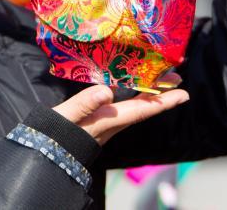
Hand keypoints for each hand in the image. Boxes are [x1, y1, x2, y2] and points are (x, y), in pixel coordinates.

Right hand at [53, 85, 188, 145]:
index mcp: (108, 120)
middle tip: (177, 77)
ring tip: (161, 77)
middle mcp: (112, 121)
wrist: (42, 150)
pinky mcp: (99, 119)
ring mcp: (106, 121)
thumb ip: (83, 104)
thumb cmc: (53, 134)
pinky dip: (133, 93)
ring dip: (149, 92)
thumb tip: (106, 91)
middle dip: (161, 93)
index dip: (164, 101)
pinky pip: (123, 104)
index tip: (184, 94)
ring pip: (135, 105)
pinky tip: (131, 84)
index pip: (141, 109)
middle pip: (143, 106)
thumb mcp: (65, 117)